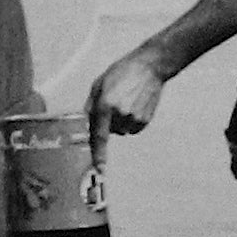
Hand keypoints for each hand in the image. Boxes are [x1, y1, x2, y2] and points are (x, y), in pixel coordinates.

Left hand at [86, 46, 167, 165]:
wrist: (149, 67)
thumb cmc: (123, 72)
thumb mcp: (99, 83)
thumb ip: (91, 105)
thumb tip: (86, 122)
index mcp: (106, 104)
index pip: (99, 135)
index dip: (98, 153)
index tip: (99, 168)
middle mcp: (120, 113)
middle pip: (109, 131)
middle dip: (108, 122)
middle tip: (114, 102)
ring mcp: (134, 117)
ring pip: (121, 130)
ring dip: (120, 121)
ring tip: (127, 100)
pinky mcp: (145, 119)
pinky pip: (132, 129)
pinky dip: (131, 121)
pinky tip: (135, 104)